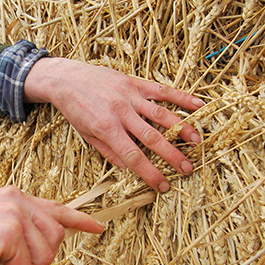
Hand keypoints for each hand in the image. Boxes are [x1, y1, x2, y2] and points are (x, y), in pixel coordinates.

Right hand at [0, 186, 103, 264]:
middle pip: (56, 240)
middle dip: (36, 259)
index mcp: (15, 196)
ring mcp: (15, 214)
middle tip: (5, 261)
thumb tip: (53, 238)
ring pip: (44, 258)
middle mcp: (18, 200)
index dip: (80, 220)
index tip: (99, 228)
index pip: (57, 208)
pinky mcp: (10, 234)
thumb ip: (22, 227)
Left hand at [24, 58, 203, 192]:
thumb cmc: (75, 109)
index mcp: (107, 129)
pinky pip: (162, 90)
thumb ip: (109, 152)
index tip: (163, 185)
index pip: (133, 157)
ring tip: (198, 142)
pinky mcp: (135, 82)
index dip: (150, 173)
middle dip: (172, 155)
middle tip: (188, 169)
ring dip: (183, 128)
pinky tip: (199, 105)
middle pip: (152, 137)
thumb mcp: (86, 135)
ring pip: (162, 114)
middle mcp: (121, 113)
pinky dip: (182, 97)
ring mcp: (130, 96)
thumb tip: (128, 170)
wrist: (66, 78)